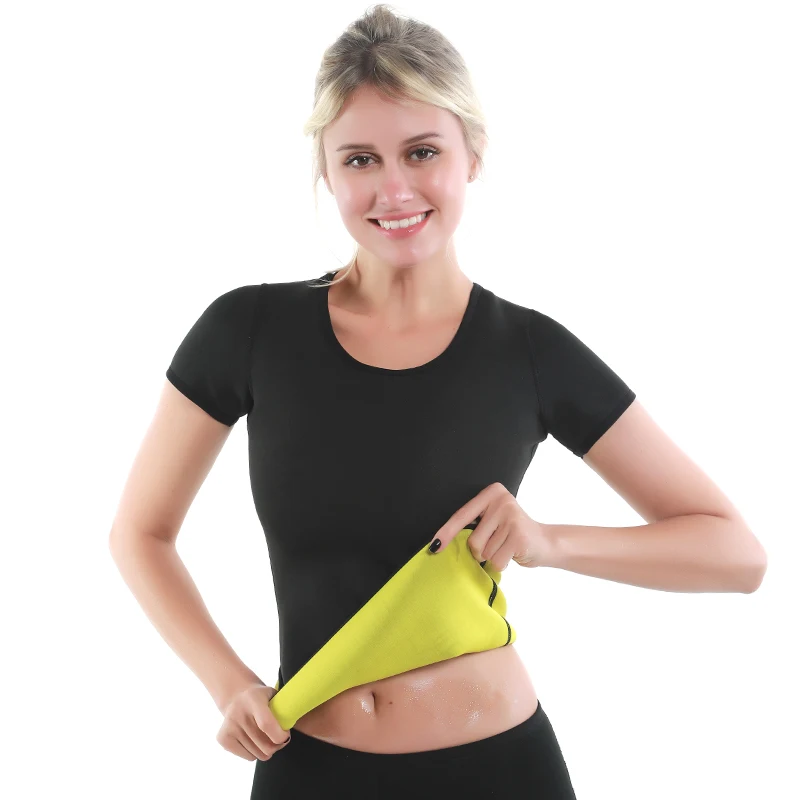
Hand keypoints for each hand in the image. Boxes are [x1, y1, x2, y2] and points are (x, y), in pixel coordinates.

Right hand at [216, 681, 291, 761]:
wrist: (236, 697)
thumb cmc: (262, 698)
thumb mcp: (274, 695)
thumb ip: (285, 707)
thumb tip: (296, 720)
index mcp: (253, 699)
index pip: (266, 724)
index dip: (280, 735)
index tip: (286, 735)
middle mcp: (238, 713)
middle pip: (265, 746)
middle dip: (277, 745)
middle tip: (280, 738)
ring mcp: (229, 727)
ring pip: (258, 754)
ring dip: (267, 749)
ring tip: (267, 737)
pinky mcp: (223, 739)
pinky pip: (249, 757)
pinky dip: (255, 752)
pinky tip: (254, 739)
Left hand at [428, 482, 555, 569]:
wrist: (545, 542)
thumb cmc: (510, 534)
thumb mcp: (492, 520)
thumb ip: (474, 524)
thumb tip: (441, 542)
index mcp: (491, 493)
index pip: (462, 515)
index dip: (447, 532)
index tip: (434, 546)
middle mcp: (502, 501)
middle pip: (473, 540)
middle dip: (480, 550)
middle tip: (498, 543)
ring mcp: (512, 517)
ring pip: (484, 552)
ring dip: (493, 557)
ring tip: (506, 547)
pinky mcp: (519, 536)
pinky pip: (497, 560)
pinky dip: (502, 563)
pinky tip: (513, 553)